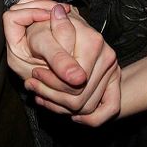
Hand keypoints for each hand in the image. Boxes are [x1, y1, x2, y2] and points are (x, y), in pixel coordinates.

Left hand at [3, 0, 120, 124]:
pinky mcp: (114, 80)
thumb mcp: (44, 37)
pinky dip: (90, 118)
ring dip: (62, 108)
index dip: (48, 84)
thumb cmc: (49, 30)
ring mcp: (112, 69)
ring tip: (43, 96)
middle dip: (52, 96)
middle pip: (80, 97)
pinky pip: (110, 108)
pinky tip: (71, 114)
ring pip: (88, 106)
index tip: (33, 77)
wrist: (60, 28)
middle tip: (33, 87)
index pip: (72, 82)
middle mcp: (107, 56)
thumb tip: (76, 74)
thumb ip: (58, 54)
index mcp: (93, 42)